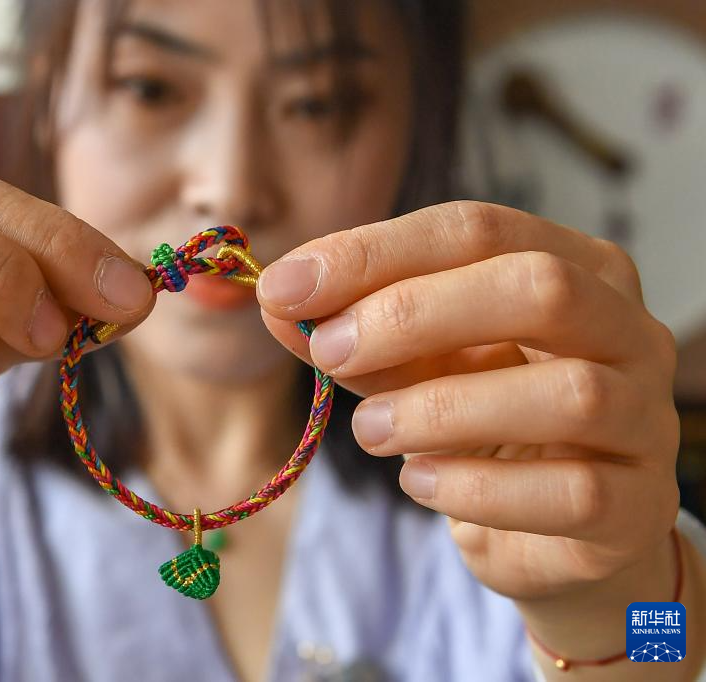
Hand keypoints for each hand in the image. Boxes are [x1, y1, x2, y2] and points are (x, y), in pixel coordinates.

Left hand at [256, 200, 680, 600]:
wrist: (552, 528)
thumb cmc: (481, 423)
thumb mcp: (409, 366)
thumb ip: (352, 331)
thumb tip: (278, 301)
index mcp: (572, 267)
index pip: (476, 229)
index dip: (374, 252)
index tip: (286, 287)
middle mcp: (626, 328)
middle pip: (537, 287)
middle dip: (414, 314)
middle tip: (329, 351)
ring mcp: (647, 418)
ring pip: (565, 394)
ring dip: (440, 409)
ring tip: (367, 431)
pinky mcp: (639, 506)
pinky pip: (570, 492)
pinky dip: (477, 488)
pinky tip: (419, 482)